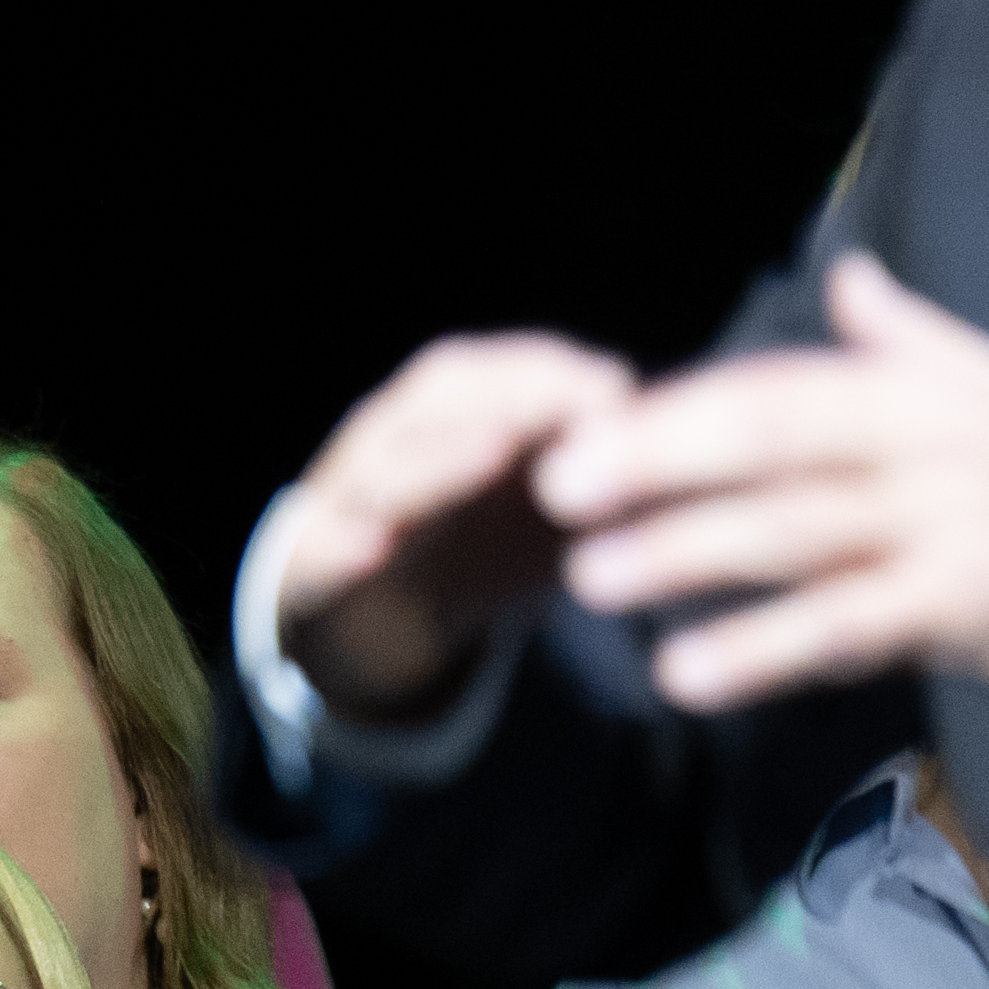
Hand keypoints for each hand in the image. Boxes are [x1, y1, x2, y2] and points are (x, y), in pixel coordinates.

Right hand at [262, 330, 644, 718]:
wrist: (359, 617)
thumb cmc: (467, 537)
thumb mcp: (535, 497)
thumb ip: (590, 465)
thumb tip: (677, 432)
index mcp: (445, 411)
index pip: (501, 371)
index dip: (557, 374)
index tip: (622, 390)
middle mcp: (390, 436)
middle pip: (444, 401)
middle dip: (514, 398)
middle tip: (579, 404)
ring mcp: (343, 498)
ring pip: (386, 468)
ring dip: (439, 459)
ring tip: (491, 452)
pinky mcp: (310, 564)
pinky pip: (321, 552)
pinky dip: (342, 548)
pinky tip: (370, 550)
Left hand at [541, 259, 988, 722]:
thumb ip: (918, 343)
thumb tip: (846, 277)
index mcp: (931, 392)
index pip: (780, 390)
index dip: (676, 412)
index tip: (582, 435)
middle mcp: (936, 442)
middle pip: (774, 441)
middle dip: (659, 460)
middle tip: (556, 488)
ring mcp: (956, 519)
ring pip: (798, 530)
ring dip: (688, 554)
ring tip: (591, 580)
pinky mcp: (977, 598)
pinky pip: (849, 622)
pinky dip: (765, 647)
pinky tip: (690, 674)